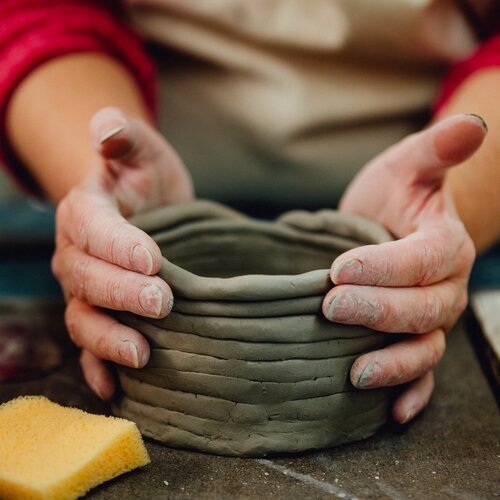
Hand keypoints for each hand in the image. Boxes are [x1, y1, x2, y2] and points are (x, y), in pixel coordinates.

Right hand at [51, 107, 193, 398]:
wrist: (143, 204)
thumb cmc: (145, 176)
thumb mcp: (141, 149)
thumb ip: (124, 136)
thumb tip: (107, 126)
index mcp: (86, 212)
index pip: (93, 228)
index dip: (118, 245)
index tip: (154, 260)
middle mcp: (76, 254)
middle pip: (87, 279)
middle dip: (122, 294)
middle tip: (163, 303)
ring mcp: (85, 290)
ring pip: (84, 318)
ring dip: (109, 339)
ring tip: (142, 354)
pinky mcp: (101, 313)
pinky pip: (90, 346)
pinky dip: (99, 367)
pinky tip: (115, 387)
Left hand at [322, 114, 486, 422]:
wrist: (390, 225)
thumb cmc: (393, 196)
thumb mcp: (406, 167)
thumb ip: (435, 150)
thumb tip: (474, 124)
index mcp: (446, 244)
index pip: (426, 260)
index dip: (388, 268)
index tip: (339, 270)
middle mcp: (447, 287)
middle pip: (424, 309)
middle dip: (378, 312)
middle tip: (330, 308)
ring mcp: (433, 319)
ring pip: (425, 347)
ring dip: (394, 363)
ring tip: (355, 372)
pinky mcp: (415, 339)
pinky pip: (423, 374)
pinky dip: (411, 394)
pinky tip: (392, 412)